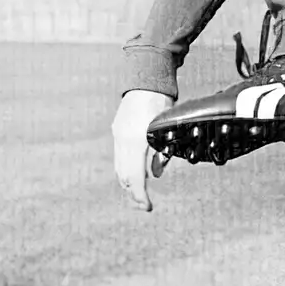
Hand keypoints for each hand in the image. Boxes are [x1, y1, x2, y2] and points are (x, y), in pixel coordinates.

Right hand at [111, 89, 172, 211]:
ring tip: (139, 193)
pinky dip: (126, 169)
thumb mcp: (167, 129)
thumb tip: (156, 174)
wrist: (146, 78)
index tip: (147, 207)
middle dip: (133, 193)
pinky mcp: (117, 130)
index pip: (136, 177)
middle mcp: (123, 140)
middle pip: (124, 176)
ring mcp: (118, 135)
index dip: (141, 195)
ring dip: (128, 183)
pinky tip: (135, 174)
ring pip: (119, 167)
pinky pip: (118, 157)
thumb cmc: (161, 102)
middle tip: (143, 205)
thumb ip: (162, 153)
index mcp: (137, 141)